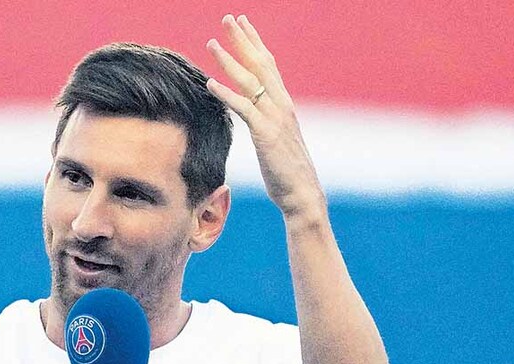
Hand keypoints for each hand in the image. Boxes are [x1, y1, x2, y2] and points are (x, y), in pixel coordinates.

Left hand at [206, 14, 325, 221]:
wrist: (302, 194)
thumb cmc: (288, 172)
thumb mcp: (277, 141)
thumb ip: (267, 123)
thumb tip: (257, 118)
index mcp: (283, 105)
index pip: (268, 66)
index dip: (254, 43)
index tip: (243, 24)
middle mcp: (281, 106)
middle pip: (260, 64)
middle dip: (244, 40)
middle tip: (228, 18)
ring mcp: (275, 118)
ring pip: (250, 82)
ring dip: (229, 61)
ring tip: (211, 43)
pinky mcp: (266, 134)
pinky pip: (244, 109)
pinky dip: (226, 94)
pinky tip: (210, 83)